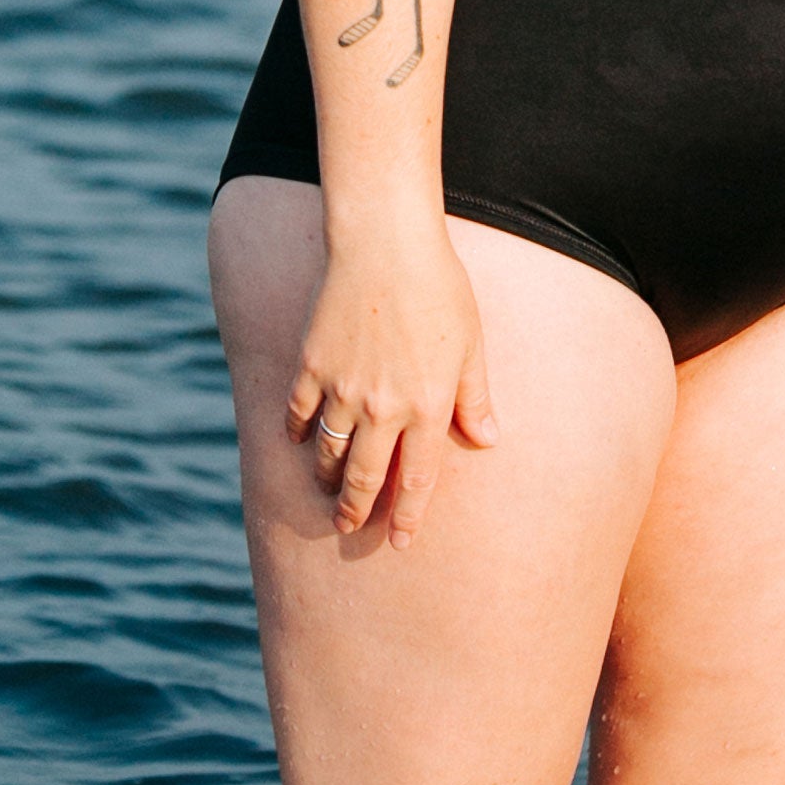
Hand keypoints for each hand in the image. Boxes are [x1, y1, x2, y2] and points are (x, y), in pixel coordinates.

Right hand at [285, 220, 499, 547]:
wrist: (385, 244)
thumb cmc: (440, 287)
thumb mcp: (471, 343)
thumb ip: (475, 396)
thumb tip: (488, 440)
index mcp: (428, 406)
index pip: (416, 480)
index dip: (406, 517)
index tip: (399, 541)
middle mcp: (383, 408)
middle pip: (365, 478)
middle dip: (357, 511)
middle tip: (350, 528)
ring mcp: (342, 389)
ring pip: (328, 454)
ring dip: (327, 479)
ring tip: (327, 490)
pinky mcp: (311, 366)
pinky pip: (297, 415)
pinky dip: (296, 434)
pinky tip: (300, 442)